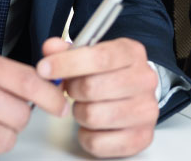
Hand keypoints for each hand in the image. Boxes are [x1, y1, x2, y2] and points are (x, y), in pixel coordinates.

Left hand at [37, 37, 159, 157]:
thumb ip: (68, 50)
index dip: (67, 63)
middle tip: (73, 90)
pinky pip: (97, 142)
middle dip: (72, 90)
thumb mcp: (91, 55)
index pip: (99, 58)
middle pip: (91, 88)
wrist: (136, 98)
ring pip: (92, 116)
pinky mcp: (141, 137)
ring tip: (85, 106)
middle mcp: (145, 80)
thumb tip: (51, 48)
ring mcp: (146, 110)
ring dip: (79, 113)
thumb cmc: (110, 75)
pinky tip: (93, 126)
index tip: (44, 68)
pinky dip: (87, 136)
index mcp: (132, 53)